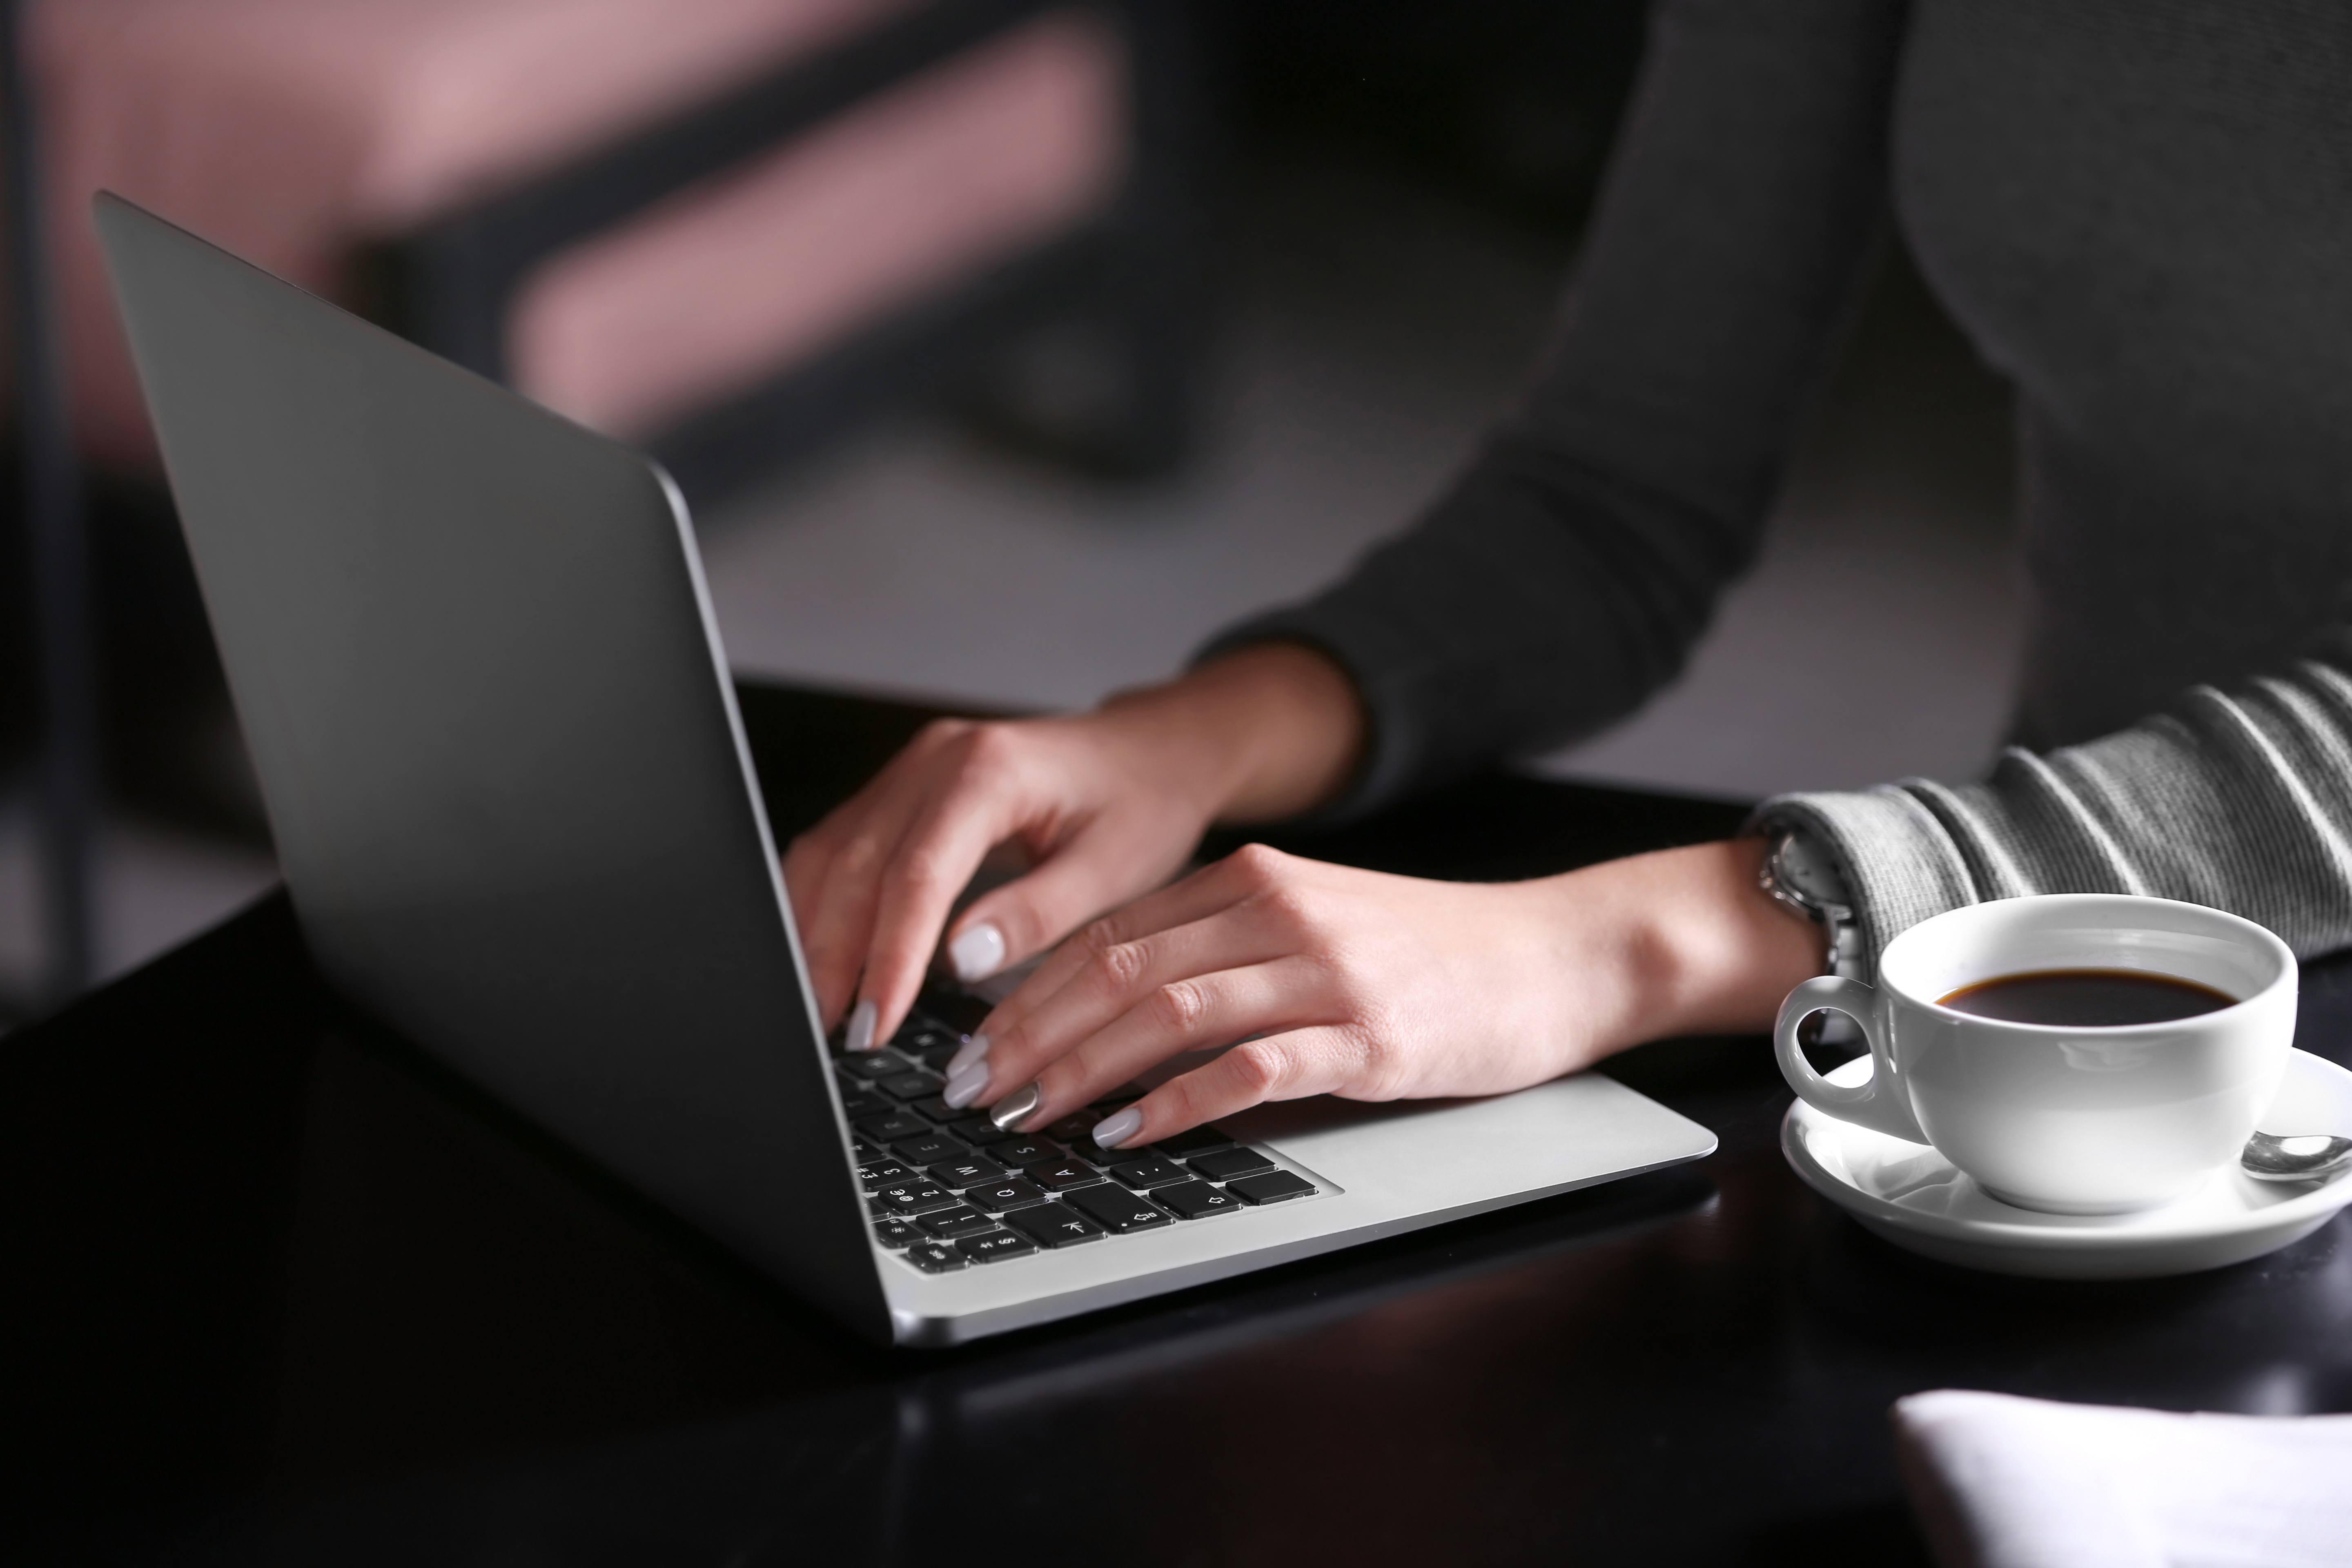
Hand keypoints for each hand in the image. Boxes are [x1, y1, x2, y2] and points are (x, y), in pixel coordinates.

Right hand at [782, 644, 1362, 1047]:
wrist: (1151, 751)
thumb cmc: (1143, 803)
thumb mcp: (1113, 868)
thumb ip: (1036, 914)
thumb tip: (960, 960)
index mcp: (991, 771)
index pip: (916, 874)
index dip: (888, 956)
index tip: (875, 1025)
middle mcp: (937, 759)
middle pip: (856, 864)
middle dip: (835, 957)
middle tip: (834, 1037)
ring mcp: (913, 770)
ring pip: (832, 854)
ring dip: (815, 934)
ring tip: (819, 1012)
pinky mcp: (904, 789)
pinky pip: (842, 847)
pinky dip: (825, 907)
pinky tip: (827, 959)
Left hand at [943, 838, 1823, 1149]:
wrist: (1557, 954)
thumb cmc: (1431, 952)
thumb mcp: (1314, 925)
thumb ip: (1222, 947)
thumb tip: (1109, 1004)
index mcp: (1253, 880)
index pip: (1109, 932)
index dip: (1026, 991)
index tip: (970, 1045)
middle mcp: (1278, 911)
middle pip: (1117, 968)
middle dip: (1028, 1033)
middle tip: (971, 1091)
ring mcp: (1324, 972)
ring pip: (1167, 1012)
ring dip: (1081, 1068)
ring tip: (1025, 1116)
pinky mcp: (1368, 1036)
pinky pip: (1249, 1067)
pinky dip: (1176, 1103)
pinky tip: (1129, 1132)